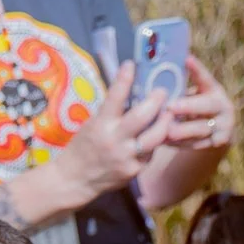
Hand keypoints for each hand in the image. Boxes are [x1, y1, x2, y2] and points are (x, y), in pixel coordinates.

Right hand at [46, 61, 171, 199]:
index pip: (115, 97)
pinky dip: (155, 143)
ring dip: (165, 123)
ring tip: (169, 113)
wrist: (75, 179)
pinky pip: (152, 153)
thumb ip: (110, 112)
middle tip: (162, 91)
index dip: (124, 79)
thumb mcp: (92, 125)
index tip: (131, 64)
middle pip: (142, 116)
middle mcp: (115, 139)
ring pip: (155, 137)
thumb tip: (128, 92)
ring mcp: (127, 156)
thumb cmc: (83, 147)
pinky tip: (157, 136)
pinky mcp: (136, 170)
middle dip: (156, 101)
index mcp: (100, 124)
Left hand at [158, 55, 236, 152]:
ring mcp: (224, 125)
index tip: (187, 60)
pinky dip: (181, 143)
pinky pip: (198, 144)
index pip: (206, 78)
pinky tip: (166, 141)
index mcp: (214, 90)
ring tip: (166, 129)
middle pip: (207, 106)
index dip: (197, 69)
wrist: (215, 130)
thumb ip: (180, 87)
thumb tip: (152, 70)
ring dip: (183, 130)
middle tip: (170, 106)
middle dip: (188, 106)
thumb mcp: (192, 94)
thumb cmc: (194, 106)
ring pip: (202, 129)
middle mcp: (223, 107)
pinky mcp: (219, 142)